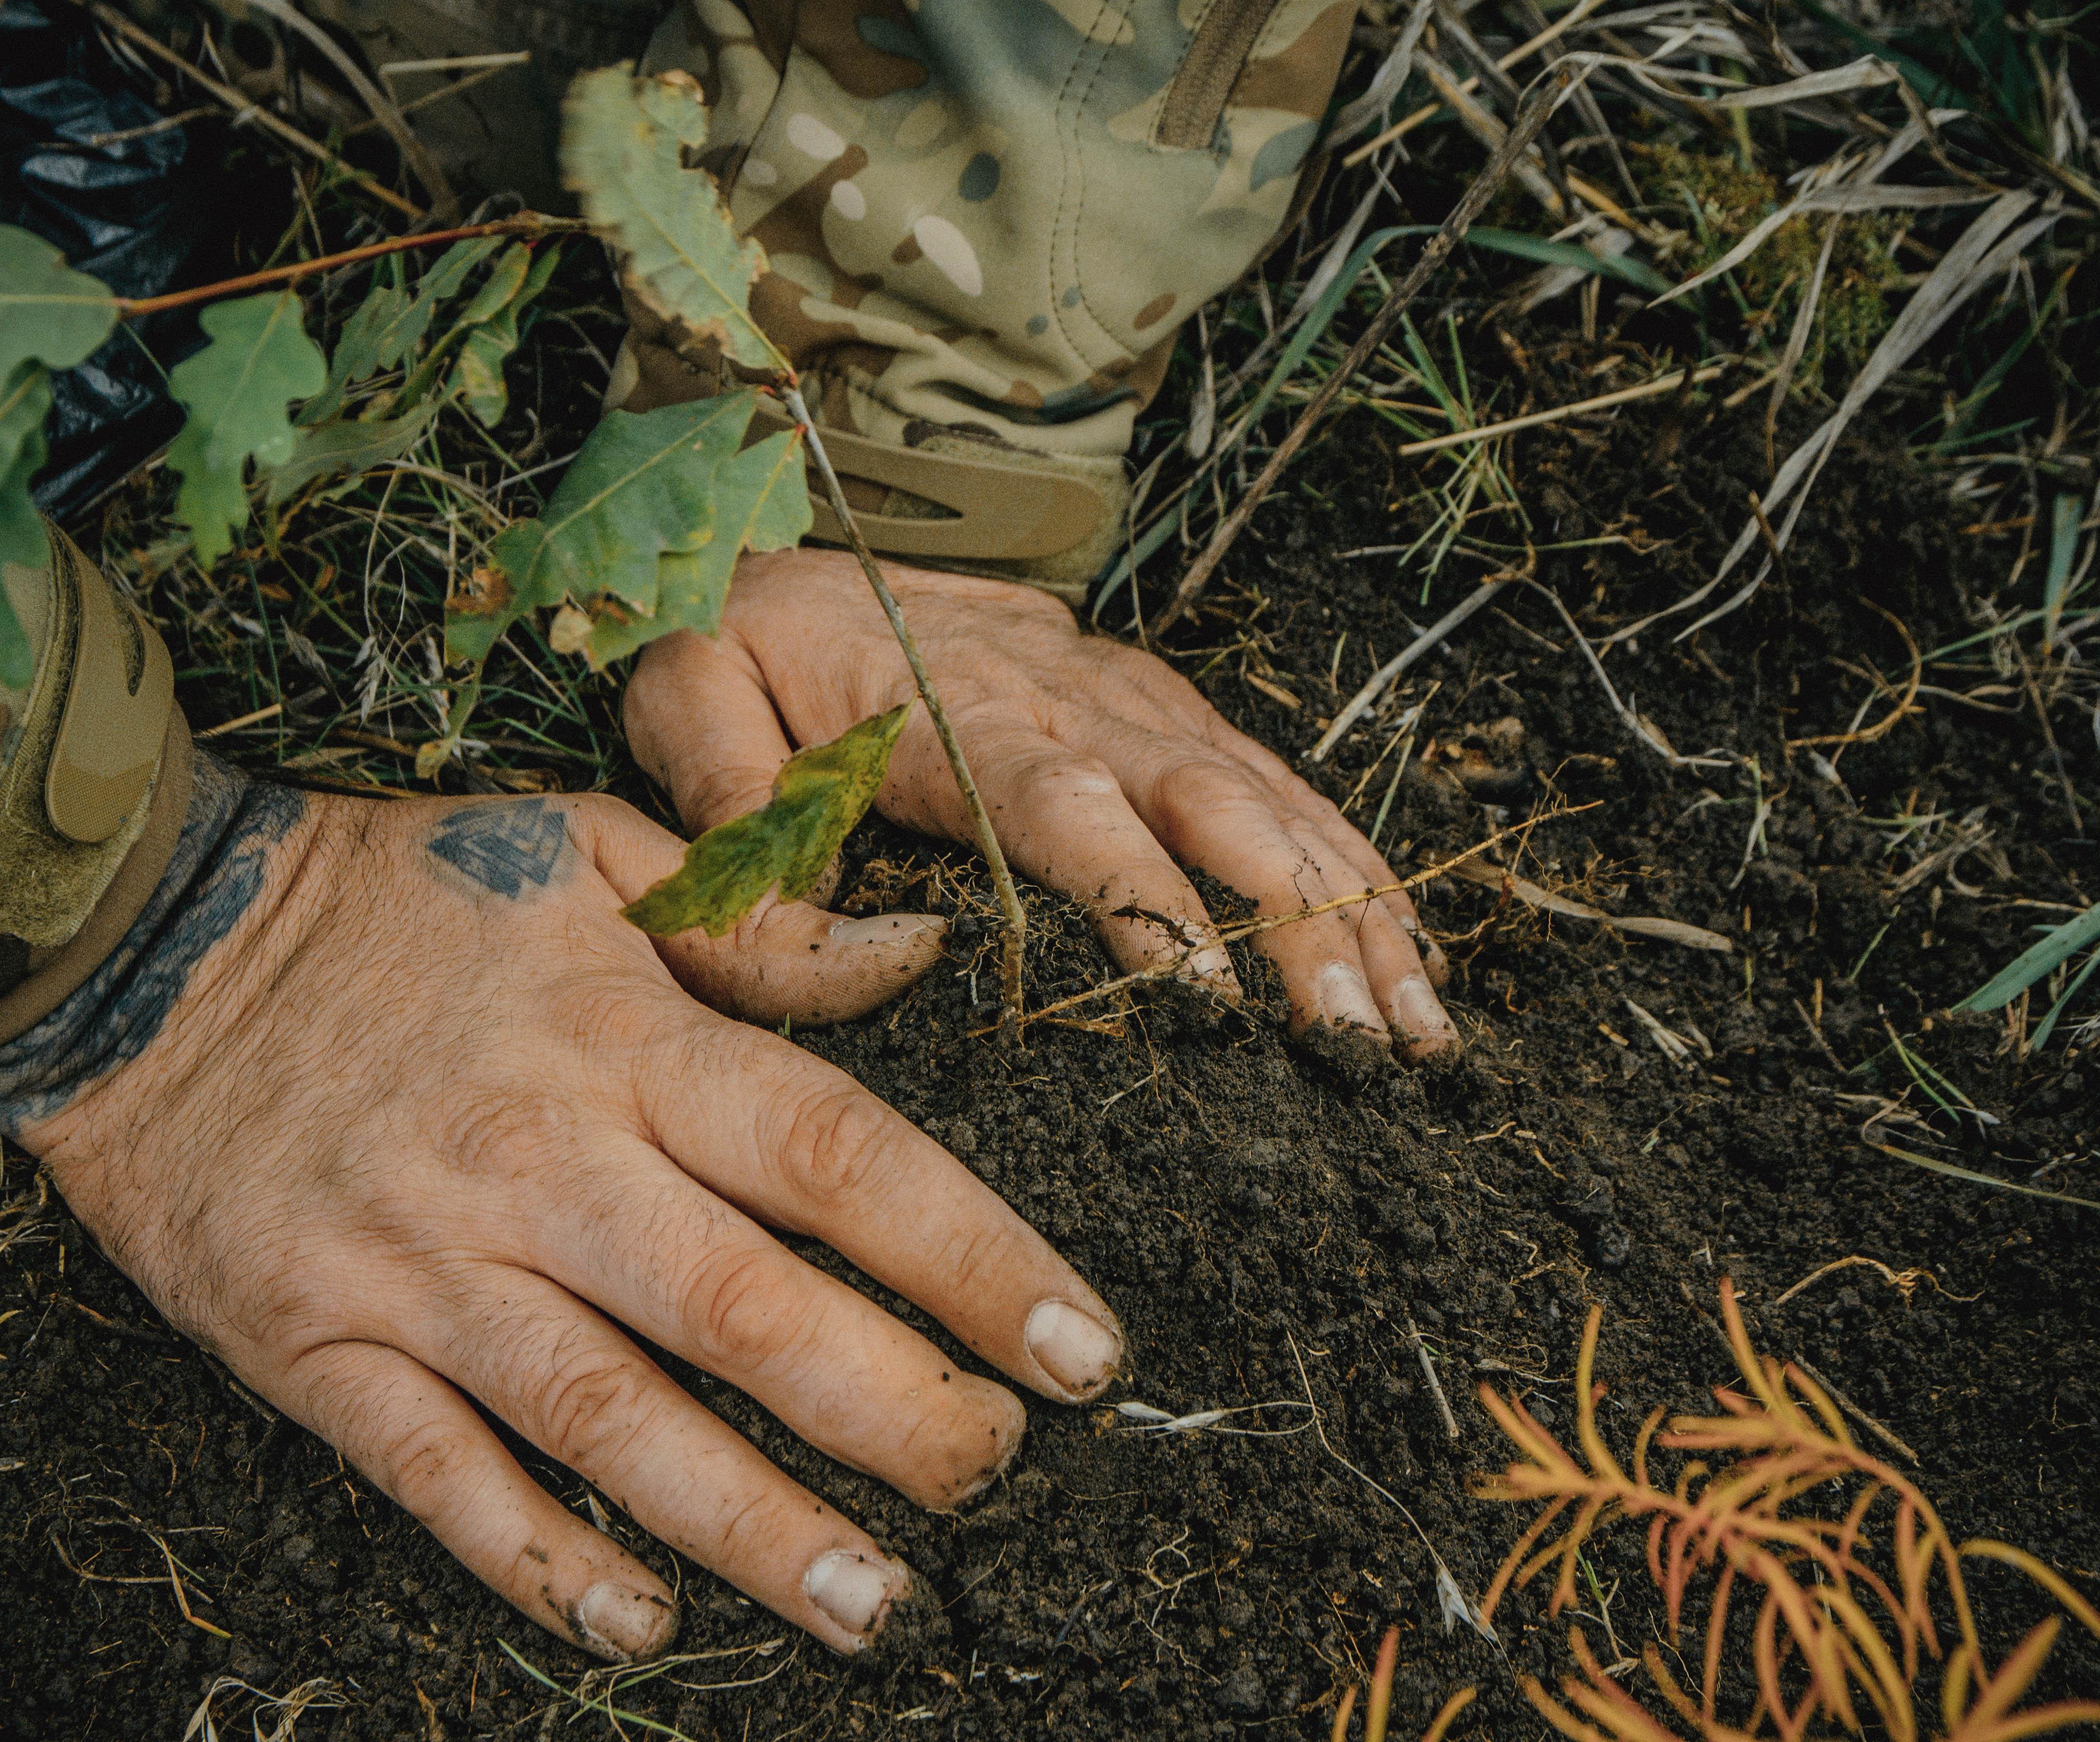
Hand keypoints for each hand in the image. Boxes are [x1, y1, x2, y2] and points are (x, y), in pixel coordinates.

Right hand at [0, 754, 1123, 1659]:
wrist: (149, 946)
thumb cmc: (396, 897)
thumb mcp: (586, 857)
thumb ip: (758, 924)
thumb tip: (919, 957)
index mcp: (621, 1038)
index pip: (841, 1157)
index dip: (975, 1259)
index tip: (1081, 1349)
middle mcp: (537, 1161)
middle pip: (750, 1311)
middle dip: (897, 1414)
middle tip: (998, 1477)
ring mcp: (422, 1266)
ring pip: (614, 1421)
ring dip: (755, 1527)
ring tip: (878, 1607)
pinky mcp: (315, 1344)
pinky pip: (439, 1476)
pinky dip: (540, 1558)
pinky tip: (638, 1623)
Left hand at [623, 550, 1457, 1060]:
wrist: (779, 523)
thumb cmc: (731, 641)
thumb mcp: (684, 711)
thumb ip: (740, 847)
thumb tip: (876, 961)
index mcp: (957, 708)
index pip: (1066, 805)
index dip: (1145, 896)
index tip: (1208, 999)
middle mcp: (1071, 696)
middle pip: (1207, 807)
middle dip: (1293, 926)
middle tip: (1355, 1046)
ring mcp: (1133, 696)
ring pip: (1269, 800)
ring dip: (1349, 913)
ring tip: (1415, 1032)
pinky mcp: (1163, 708)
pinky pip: (1282, 786)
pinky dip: (1353, 870)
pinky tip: (1407, 959)